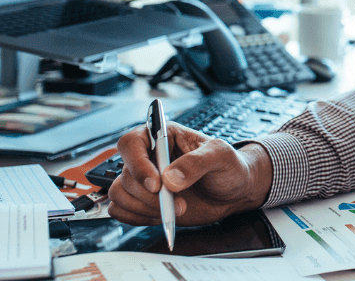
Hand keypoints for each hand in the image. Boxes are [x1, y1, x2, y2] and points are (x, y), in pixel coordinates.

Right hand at [107, 122, 272, 226]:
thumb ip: (197, 162)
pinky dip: (137, 217)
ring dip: (143, 208)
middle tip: (177, 203)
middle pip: (126, 175)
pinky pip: (120, 210)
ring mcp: (144, 180)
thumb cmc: (228, 165)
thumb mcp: (220, 155)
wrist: (235, 191)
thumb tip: (170, 179)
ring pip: (119, 194)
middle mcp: (148, 157)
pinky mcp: (143, 201)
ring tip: (174, 211)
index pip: (131, 143)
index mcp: (162, 136)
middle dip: (150, 195)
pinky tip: (160, 217)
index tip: (156, 184)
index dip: (137, 164)